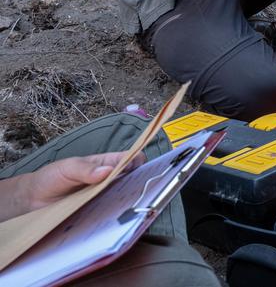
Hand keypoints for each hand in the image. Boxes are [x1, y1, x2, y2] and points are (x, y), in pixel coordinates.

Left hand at [1, 152, 143, 221]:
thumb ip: (85, 169)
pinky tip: (115, 219)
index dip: (139, 163)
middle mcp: (110, 180)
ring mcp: (105, 196)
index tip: (139, 172)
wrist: (32, 200)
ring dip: (128, 202)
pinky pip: (112, 213)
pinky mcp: (98, 212)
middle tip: (138, 194)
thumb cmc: (50, 178)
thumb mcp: (67, 168)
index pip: (132, 159)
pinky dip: (116, 215)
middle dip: (139, 185)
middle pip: (134, 180)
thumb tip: (107, 171)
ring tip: (129, 209)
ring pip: (125, 197)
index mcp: (107, 163)